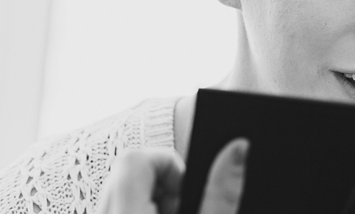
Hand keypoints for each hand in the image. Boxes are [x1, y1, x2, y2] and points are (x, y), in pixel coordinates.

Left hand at [97, 138, 248, 213]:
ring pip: (121, 192)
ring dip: (153, 201)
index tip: (186, 192)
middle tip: (183, 213)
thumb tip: (238, 147)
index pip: (134, 159)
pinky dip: (140, 212)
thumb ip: (221, 191)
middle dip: (163, 186)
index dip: (167, 166)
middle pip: (127, 172)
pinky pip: (116, 208)